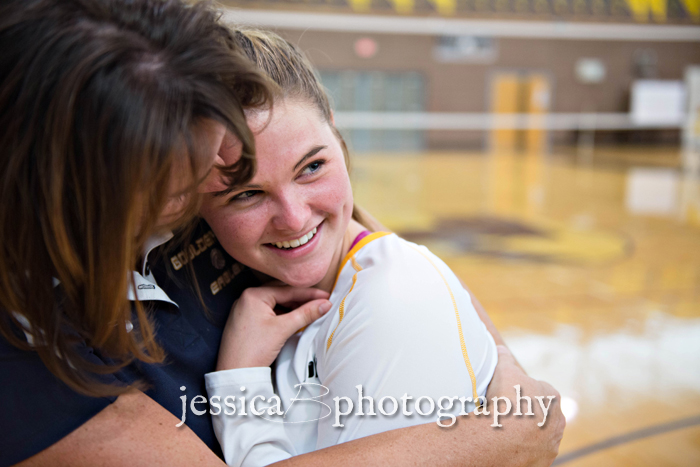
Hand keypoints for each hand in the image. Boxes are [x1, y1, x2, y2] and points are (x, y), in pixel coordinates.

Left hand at [216, 286, 331, 370]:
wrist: (235, 373)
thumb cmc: (253, 350)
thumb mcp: (283, 329)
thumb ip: (306, 314)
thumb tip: (325, 304)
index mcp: (254, 294)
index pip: (288, 290)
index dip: (310, 293)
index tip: (326, 295)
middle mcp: (247, 298)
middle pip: (281, 294)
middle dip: (302, 299)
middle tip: (321, 302)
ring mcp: (245, 309)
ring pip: (276, 303)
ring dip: (293, 307)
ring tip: (311, 311)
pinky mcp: (246, 321)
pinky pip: (268, 312)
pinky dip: (282, 314)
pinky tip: (294, 319)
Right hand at [486, 346, 565, 466]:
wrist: (501, 437)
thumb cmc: (505, 400)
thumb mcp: (502, 370)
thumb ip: (505, 358)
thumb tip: (501, 349)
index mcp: (552, 397)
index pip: (538, 390)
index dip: (521, 392)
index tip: (507, 396)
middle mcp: (558, 421)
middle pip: (540, 414)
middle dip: (526, 413)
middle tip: (504, 413)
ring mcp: (551, 444)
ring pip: (538, 436)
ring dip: (525, 434)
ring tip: (503, 431)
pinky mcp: (543, 463)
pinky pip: (532, 454)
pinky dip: (521, 451)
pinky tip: (506, 446)